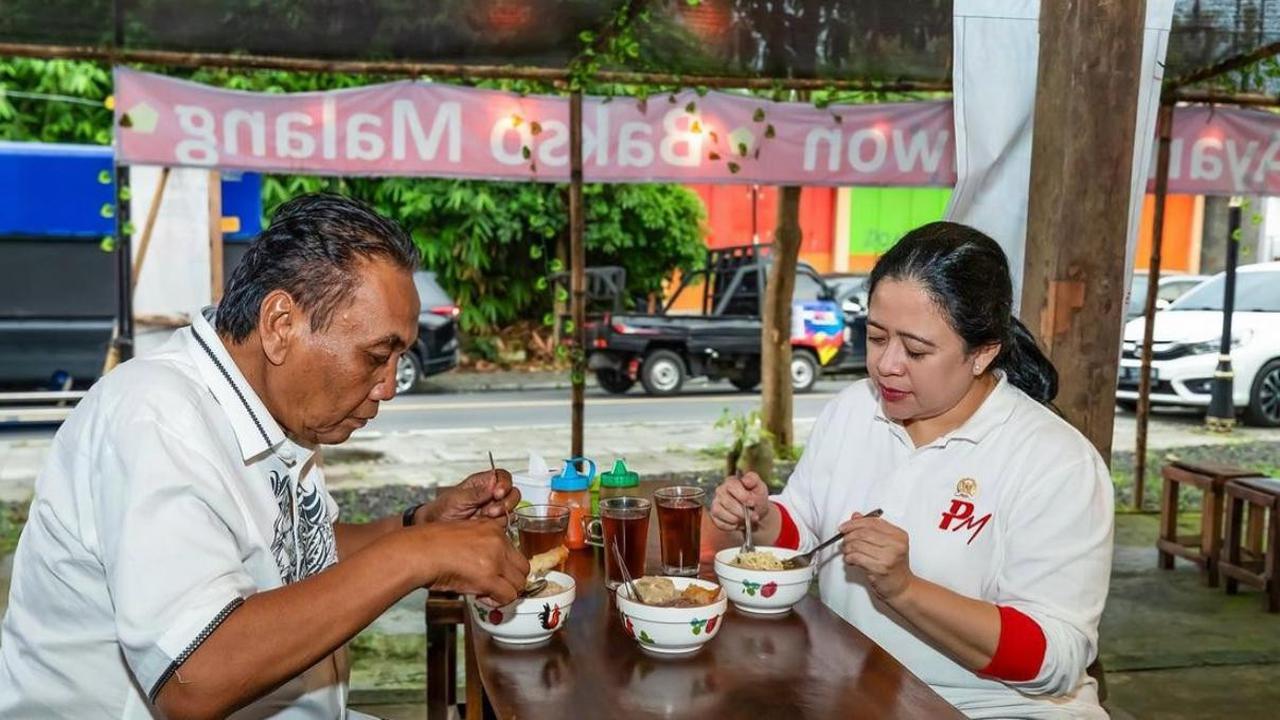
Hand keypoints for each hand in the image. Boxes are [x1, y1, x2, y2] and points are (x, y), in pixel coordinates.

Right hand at [411, 517, 529, 605]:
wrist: (420, 551)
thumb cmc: (433, 546)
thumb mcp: (465, 537)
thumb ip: (483, 548)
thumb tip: (492, 568)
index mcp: (493, 528)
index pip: (516, 552)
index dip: (507, 568)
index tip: (496, 575)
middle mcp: (498, 541)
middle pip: (523, 568)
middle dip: (511, 581)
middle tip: (494, 587)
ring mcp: (495, 558)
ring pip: (519, 583)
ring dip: (505, 592)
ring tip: (486, 593)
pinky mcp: (489, 576)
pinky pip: (508, 595)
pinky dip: (497, 601)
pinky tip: (481, 597)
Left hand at [420, 468, 520, 523]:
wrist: (435, 528)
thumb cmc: (441, 510)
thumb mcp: (457, 498)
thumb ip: (476, 492)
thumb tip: (492, 483)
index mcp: (482, 483)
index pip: (502, 477)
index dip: (504, 483)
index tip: (498, 493)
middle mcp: (490, 495)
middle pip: (512, 492)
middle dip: (506, 501)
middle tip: (492, 509)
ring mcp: (494, 509)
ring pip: (512, 508)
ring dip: (503, 513)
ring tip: (487, 517)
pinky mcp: (494, 524)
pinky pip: (506, 522)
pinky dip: (500, 524)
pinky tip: (488, 525)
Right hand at [709, 472, 769, 531]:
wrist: (755, 512)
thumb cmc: (756, 498)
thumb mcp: (759, 487)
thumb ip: (753, 480)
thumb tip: (746, 481)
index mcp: (731, 481)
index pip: (732, 486)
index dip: (742, 496)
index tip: (752, 503)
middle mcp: (721, 491)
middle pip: (726, 501)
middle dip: (742, 512)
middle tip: (753, 516)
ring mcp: (716, 503)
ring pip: (720, 512)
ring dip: (736, 519)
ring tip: (745, 519)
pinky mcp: (714, 515)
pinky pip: (719, 522)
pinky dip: (731, 526)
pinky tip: (738, 523)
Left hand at [839, 513, 913, 600]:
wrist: (901, 586)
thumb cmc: (894, 565)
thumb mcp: (887, 544)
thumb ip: (872, 528)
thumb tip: (856, 516)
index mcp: (899, 535)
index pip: (872, 522)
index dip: (854, 523)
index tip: (844, 527)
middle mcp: (896, 545)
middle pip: (863, 533)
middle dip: (849, 536)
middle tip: (844, 540)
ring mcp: (888, 557)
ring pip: (857, 545)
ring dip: (847, 548)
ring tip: (847, 551)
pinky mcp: (880, 569)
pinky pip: (857, 557)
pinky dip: (849, 557)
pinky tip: (850, 560)